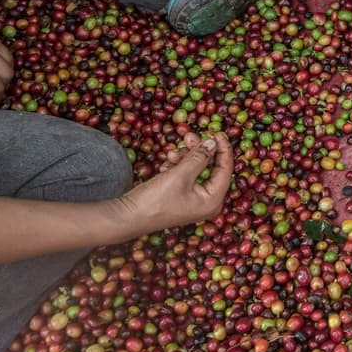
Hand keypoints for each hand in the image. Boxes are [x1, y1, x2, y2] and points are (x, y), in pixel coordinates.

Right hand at [115, 132, 232, 231]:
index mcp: (213, 200)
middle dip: (198, 151)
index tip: (217, 133)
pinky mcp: (181, 197)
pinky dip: (177, 168)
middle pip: (210, 168)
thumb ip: (199, 157)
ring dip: (184, 158)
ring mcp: (194, 200)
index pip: (225, 169)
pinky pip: (185, 176)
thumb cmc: (155, 200)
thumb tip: (213, 143)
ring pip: (196, 169)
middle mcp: (207, 202)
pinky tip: (165, 166)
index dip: (222, 149)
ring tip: (170, 155)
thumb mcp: (180, 175)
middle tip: (188, 136)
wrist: (126, 218)